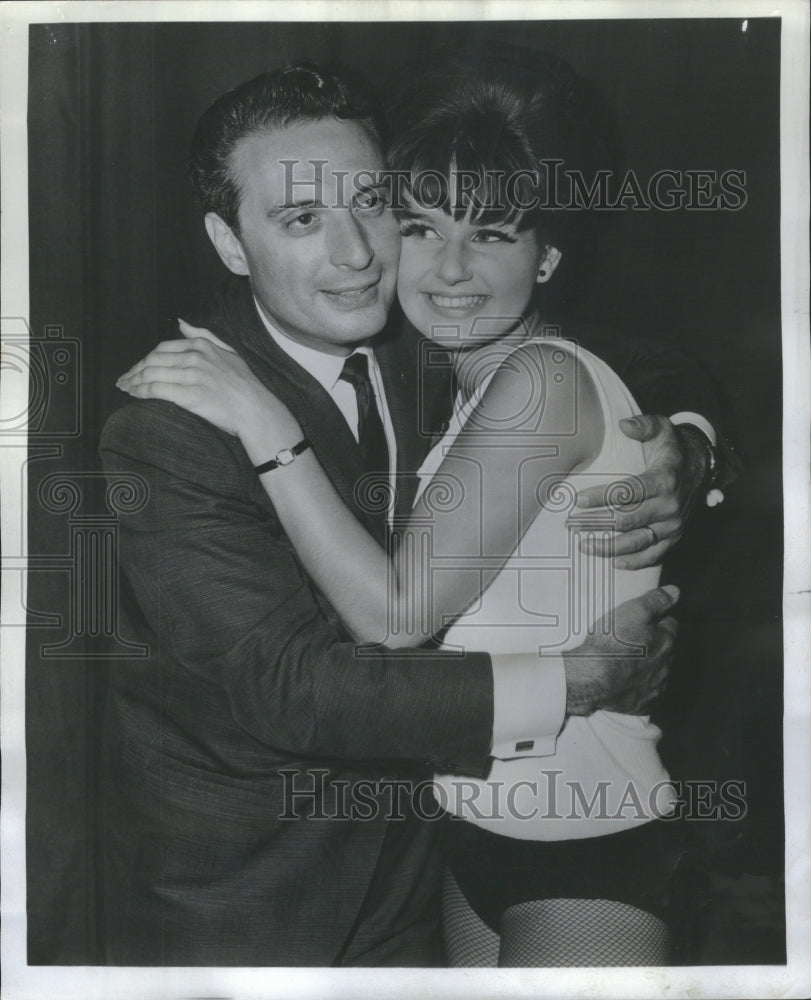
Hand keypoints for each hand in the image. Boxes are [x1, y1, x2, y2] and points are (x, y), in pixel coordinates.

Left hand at [116, 320, 301, 456]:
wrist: (255, 409)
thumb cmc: (245, 384)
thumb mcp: (227, 352)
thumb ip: (203, 335)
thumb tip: (181, 323)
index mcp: (202, 345)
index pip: (163, 349)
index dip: (145, 359)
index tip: (137, 368)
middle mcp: (194, 357)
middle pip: (153, 361)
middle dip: (134, 370)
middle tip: (124, 379)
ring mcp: (191, 376)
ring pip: (151, 374)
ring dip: (133, 381)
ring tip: (125, 388)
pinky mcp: (188, 395)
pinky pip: (157, 390)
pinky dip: (141, 391)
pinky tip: (134, 395)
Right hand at [563, 584, 678, 715]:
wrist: (590, 678)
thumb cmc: (610, 643)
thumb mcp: (631, 611)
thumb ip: (655, 600)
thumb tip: (675, 591)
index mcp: (666, 641)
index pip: (672, 625)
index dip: (659, 620)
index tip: (648, 620)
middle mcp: (666, 666)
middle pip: (668, 650)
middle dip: (658, 644)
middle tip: (637, 638)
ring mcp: (656, 687)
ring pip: (660, 673)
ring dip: (651, 666)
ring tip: (630, 660)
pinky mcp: (643, 704)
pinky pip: (648, 695)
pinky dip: (642, 688)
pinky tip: (628, 681)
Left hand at [575, 415, 705, 568]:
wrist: (700, 467)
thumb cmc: (672, 448)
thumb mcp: (662, 428)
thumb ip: (643, 425)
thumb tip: (624, 425)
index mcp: (664, 480)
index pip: (627, 492)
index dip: (601, 497)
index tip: (578, 501)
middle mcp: (670, 506)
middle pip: (627, 520)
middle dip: (596, 523)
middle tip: (570, 524)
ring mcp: (673, 525)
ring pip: (637, 542)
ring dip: (608, 547)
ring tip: (584, 545)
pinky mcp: (674, 537)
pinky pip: (654, 555)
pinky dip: (634, 561)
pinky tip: (613, 562)